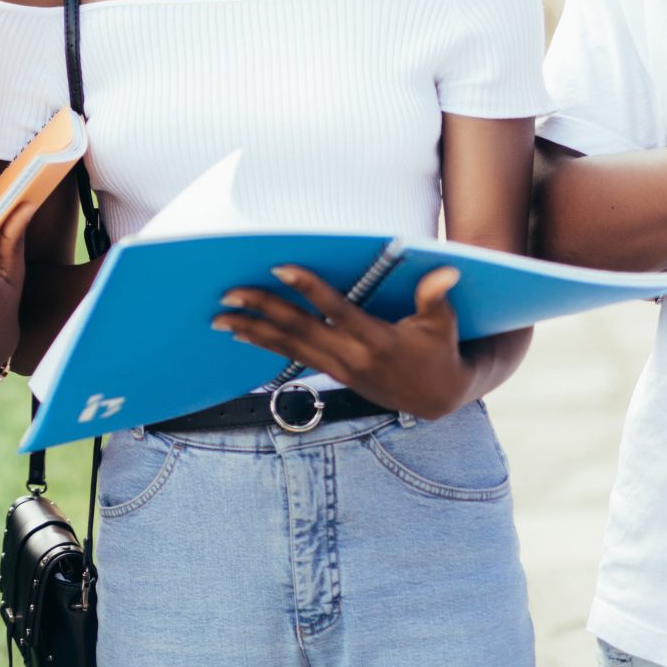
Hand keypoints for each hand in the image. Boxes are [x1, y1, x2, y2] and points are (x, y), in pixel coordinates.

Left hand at [212, 265, 473, 421]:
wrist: (437, 398)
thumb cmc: (440, 351)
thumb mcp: (443, 325)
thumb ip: (436, 297)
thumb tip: (445, 271)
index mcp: (376, 340)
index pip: (335, 310)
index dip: (307, 289)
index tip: (279, 268)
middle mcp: (351, 356)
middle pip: (299, 330)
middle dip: (262, 310)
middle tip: (230, 293)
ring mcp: (339, 368)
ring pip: (289, 347)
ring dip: (253, 331)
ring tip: (220, 318)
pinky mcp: (334, 374)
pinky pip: (293, 358)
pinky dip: (267, 345)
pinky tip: (243, 334)